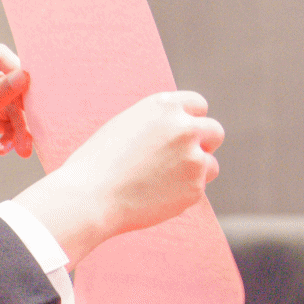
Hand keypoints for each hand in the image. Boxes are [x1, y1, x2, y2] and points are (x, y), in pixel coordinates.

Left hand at [0, 45, 31, 231]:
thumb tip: (24, 75)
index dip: (16, 68)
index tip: (32, 89)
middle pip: (9, 83)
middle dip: (21, 106)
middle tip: (34, 124)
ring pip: (11, 106)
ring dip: (20, 127)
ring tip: (22, 148)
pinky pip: (7, 124)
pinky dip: (11, 136)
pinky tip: (4, 151)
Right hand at [12, 91, 222, 263]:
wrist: (89, 198)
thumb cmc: (95, 164)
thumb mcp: (124, 127)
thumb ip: (157, 124)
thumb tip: (178, 131)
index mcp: (164, 106)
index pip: (198, 104)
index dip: (191, 120)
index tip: (184, 133)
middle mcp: (184, 127)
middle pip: (214, 131)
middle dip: (203, 144)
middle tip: (183, 159)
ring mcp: (193, 158)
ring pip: (209, 165)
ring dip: (193, 172)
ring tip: (158, 183)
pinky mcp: (195, 187)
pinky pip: (196, 189)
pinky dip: (180, 194)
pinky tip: (152, 197)